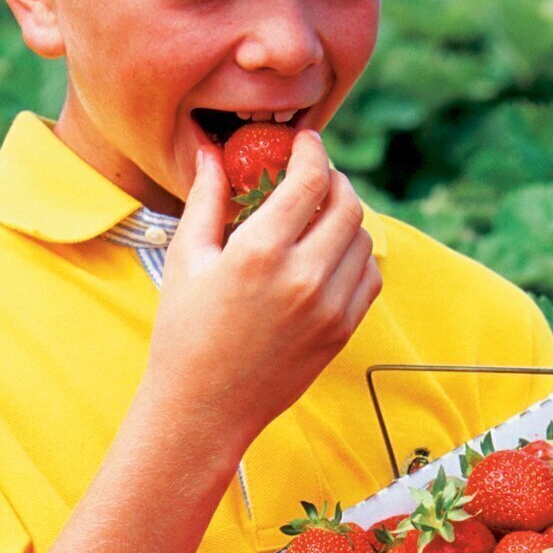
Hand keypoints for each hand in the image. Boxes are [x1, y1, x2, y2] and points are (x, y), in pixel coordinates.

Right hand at [145, 129, 381, 449]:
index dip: (312, 152)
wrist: (203, 409)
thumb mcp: (188, 259)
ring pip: (363, 239)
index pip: (309, 180)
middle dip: (334, 180)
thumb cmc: (184, 334)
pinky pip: (368, 277)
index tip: (305, 143)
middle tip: (315, 177)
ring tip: (319, 216)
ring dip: (346, 218)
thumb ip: (208, 199)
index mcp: (260, 253)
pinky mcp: (341, 331)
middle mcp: (303, 278)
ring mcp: (329, 308)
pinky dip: (356, 256)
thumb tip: (212, 152)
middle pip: (347, 204)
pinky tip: (329, 254)